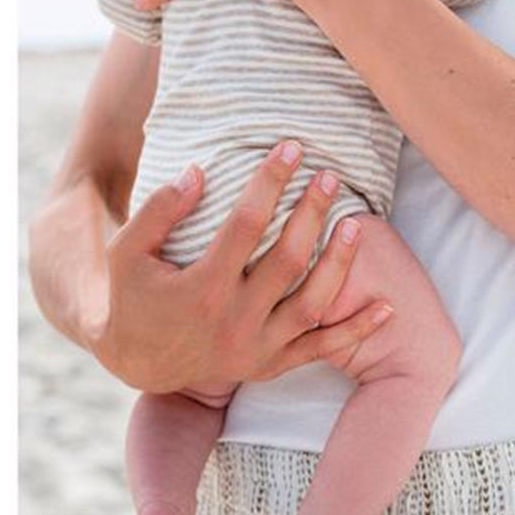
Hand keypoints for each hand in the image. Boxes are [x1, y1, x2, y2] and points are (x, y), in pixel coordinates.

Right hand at [93, 142, 391, 392]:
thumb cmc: (134, 296)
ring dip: (339, 264)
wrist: (137, 363)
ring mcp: (255, 348)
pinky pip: (320, 349)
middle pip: (287, 260)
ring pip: (312, 304)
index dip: (271, 182)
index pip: (246, 224)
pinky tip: (386, 308)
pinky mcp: (269, 365)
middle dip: (312, 213)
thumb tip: (200, 171)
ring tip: (356, 225)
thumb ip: (160, 211)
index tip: (291, 149)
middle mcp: (233, 321)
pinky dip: (355, 331)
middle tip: (329, 177)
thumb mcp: (127, 252)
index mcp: (200, 289)